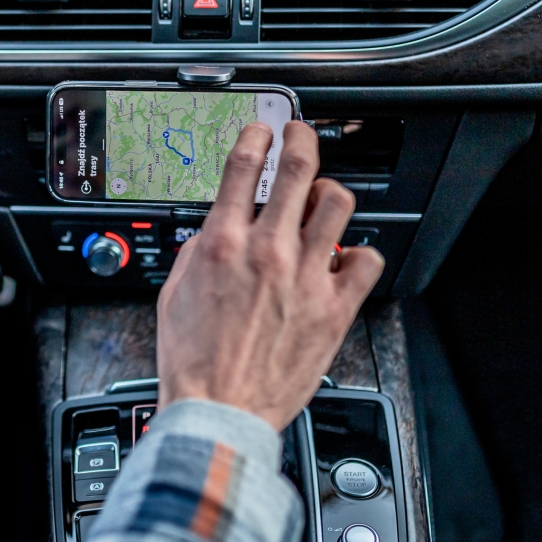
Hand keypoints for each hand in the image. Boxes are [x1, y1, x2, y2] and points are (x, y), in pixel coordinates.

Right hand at [156, 120, 383, 429]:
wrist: (220, 410)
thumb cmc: (194, 361)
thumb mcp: (174, 293)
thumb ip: (198, 252)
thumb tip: (216, 231)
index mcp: (223, 243)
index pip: (244, 166)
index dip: (256, 136)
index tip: (262, 131)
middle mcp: (268, 251)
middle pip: (298, 170)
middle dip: (301, 139)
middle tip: (301, 135)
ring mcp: (307, 277)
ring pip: (338, 205)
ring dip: (330, 194)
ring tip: (323, 200)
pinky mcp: (335, 307)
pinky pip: (367, 260)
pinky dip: (358, 253)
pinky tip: (344, 258)